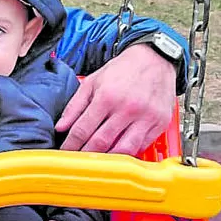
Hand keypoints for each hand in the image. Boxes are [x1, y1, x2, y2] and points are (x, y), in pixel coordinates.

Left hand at [55, 44, 176, 154]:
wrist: (155, 59)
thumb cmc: (123, 70)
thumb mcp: (93, 82)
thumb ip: (75, 106)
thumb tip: (61, 127)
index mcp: (107, 97)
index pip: (83, 129)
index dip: (71, 144)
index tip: (65, 151)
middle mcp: (127, 108)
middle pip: (101, 143)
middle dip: (85, 155)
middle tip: (78, 160)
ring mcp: (145, 118)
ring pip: (123, 150)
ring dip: (107, 159)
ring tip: (97, 161)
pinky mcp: (159, 123)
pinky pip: (141, 147)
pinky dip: (128, 154)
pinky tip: (118, 152)